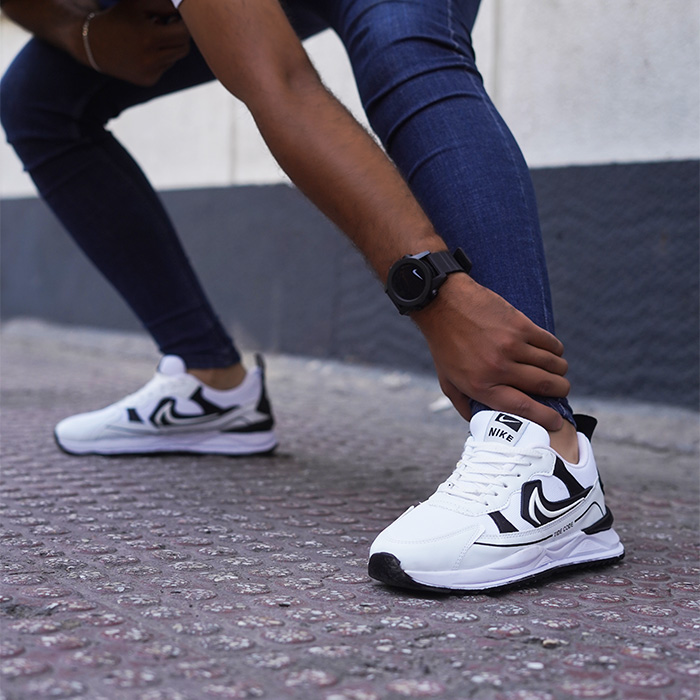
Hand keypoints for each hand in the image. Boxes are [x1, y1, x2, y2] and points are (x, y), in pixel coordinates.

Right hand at [85, 0, 190, 85]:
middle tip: (168, 25)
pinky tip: (144, 51)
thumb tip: (184, 11)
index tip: (176, 18)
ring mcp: (150, 73)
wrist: (92, 44)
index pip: (183, 33)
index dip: (183, 24)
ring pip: (175, 57)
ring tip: (151, 37)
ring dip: (169, 46)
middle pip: (183, 48)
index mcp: (148, 38)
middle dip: (179, 36)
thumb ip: (164, 5)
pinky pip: (165, 67)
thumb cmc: (117, 18)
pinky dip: (160, 57)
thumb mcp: (138, 4)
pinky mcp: (148, 80)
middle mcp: (150, 59)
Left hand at [414, 273, 569, 430]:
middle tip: (561, 390)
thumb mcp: (447, 380)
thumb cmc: (444, 344)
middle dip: (560, 391)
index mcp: (480, 385)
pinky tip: (552, 351)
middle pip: (545, 386)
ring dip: (560, 370)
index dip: (544, 417)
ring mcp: (511, 345)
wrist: (443, 304)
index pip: (521, 407)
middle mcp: (498, 368)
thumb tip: (478, 422)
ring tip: (557, 371)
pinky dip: (555, 350)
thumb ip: (462, 404)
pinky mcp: (520, 325)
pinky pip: (550, 343)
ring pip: (552, 364)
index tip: (556, 421)